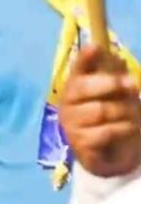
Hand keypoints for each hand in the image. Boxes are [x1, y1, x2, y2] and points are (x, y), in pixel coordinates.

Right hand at [59, 45, 140, 177]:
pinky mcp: (79, 143)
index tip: (95, 47)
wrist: (111, 156)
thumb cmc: (114, 119)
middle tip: (133, 84)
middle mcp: (68, 102)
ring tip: (133, 116)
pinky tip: (127, 130)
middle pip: (84, 87)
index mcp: (76, 86)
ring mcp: (71, 123)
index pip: (77, 68)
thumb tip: (117, 57)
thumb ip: (115, 77)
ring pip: (101, 110)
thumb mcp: (118, 96)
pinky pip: (107, 131)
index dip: (85, 58)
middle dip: (111, 84)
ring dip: (125, 112)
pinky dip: (123, 130)